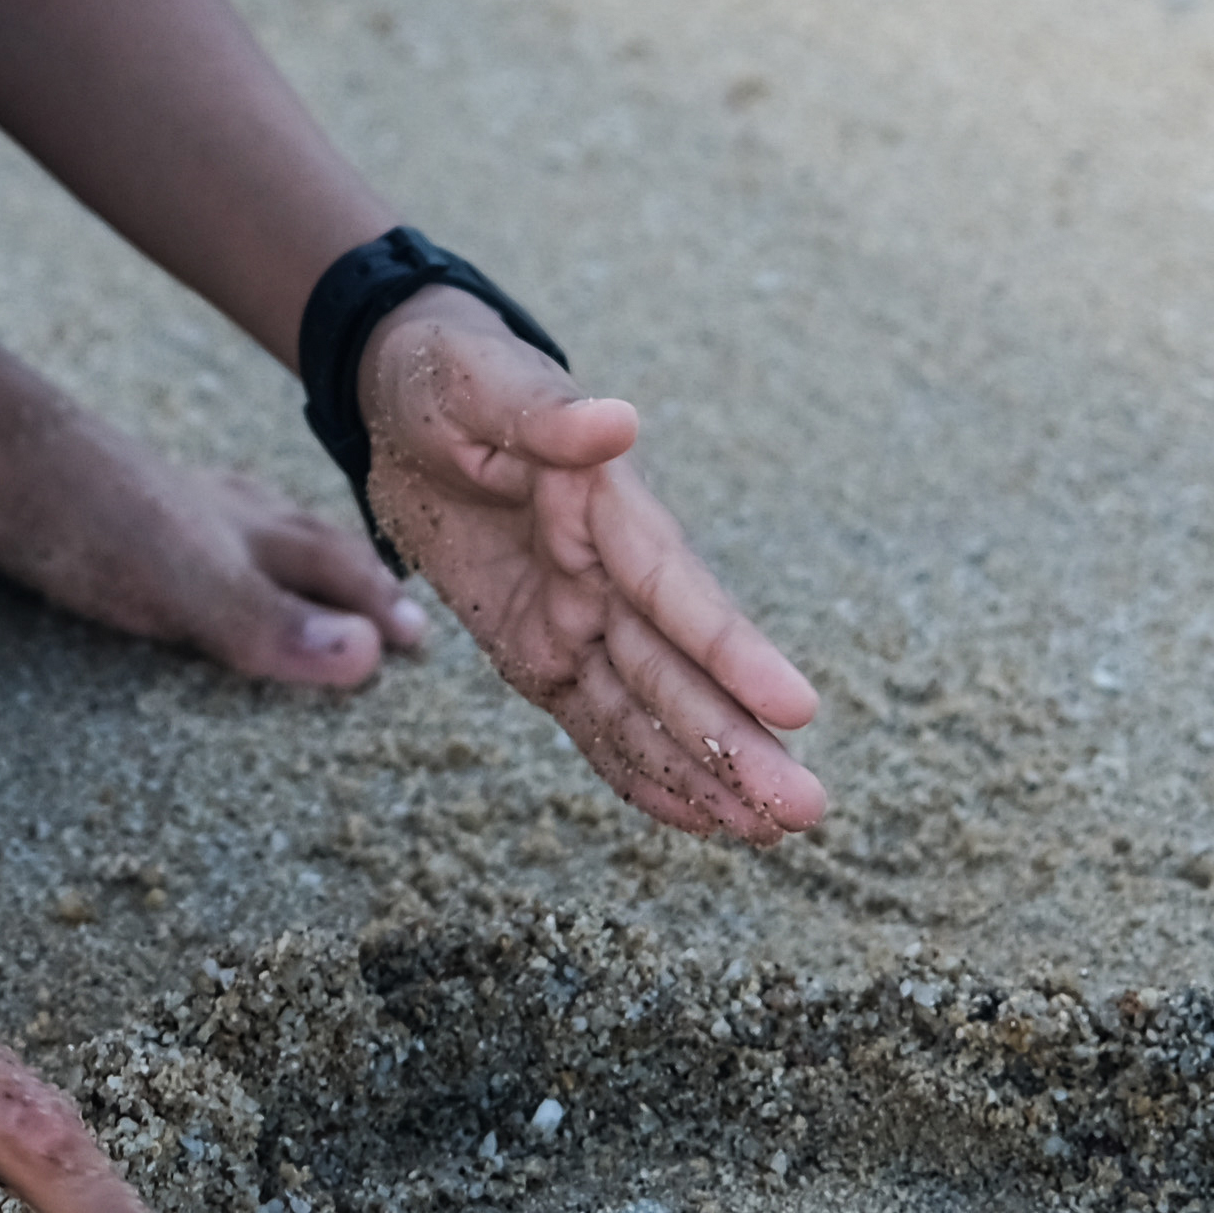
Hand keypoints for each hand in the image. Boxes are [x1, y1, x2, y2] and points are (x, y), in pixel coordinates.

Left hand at [360, 294, 827, 839]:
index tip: (794, 707)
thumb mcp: (478, 383)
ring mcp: (579, 619)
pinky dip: (640, 772)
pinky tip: (697, 819)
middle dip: (738, 742)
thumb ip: (545, 414)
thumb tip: (614, 421)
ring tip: (768, 834)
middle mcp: (608, 573)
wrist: (408, 399)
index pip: (676, 590)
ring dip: (706, 772)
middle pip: (679, 670)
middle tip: (805, 810)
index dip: (733, 651)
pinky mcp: (539, 651)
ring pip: (647, 710)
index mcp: (606, 508)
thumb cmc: (450, 378)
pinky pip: (594, 723)